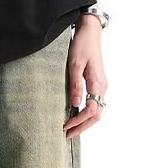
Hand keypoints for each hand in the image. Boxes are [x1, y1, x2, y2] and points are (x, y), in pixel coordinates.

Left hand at [63, 16, 107, 138]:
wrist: (90, 32)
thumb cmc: (82, 45)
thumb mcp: (75, 64)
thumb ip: (76, 85)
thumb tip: (75, 104)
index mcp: (98, 84)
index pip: (90, 111)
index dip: (78, 121)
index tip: (65, 126)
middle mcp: (102, 87)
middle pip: (96, 115)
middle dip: (82, 127)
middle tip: (67, 135)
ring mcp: (101, 86)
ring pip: (97, 111)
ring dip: (85, 122)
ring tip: (71, 129)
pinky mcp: (97, 83)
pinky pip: (95, 104)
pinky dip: (86, 113)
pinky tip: (76, 115)